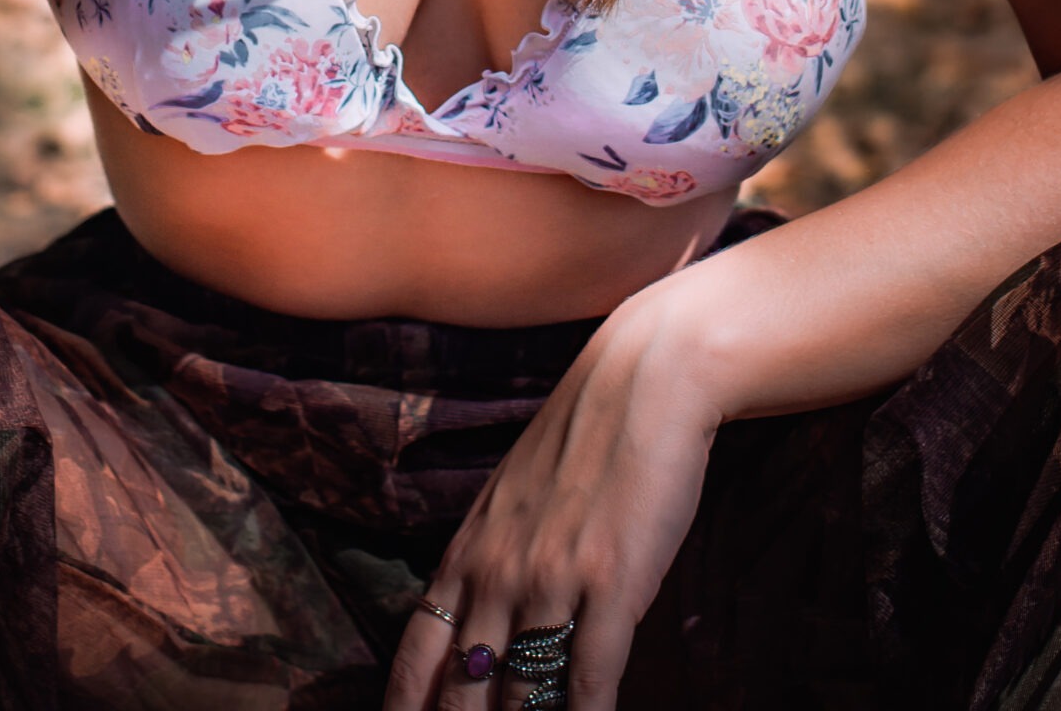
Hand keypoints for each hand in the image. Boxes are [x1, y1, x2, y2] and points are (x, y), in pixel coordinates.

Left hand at [384, 280, 722, 710]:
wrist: (644, 382)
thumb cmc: (582, 443)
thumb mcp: (512, 501)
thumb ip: (491, 565)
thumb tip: (479, 635)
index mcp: (467, 553)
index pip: (416, 660)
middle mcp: (496, 573)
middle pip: (461, 694)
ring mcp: (550, 580)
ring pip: (521, 698)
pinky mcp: (609, 585)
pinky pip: (586, 681)